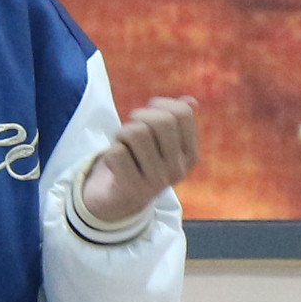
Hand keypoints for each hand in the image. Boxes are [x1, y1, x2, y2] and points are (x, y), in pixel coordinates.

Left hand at [82, 96, 199, 226]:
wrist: (122, 200)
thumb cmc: (142, 162)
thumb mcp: (163, 143)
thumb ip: (177, 121)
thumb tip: (190, 101)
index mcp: (190, 156)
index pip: (183, 113)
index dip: (161, 104)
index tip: (150, 111)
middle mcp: (177, 170)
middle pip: (162, 121)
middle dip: (139, 115)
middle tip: (132, 126)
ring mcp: (156, 181)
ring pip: (136, 133)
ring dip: (122, 132)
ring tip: (122, 143)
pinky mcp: (132, 188)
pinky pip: (117, 152)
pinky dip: (110, 151)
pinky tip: (115, 162)